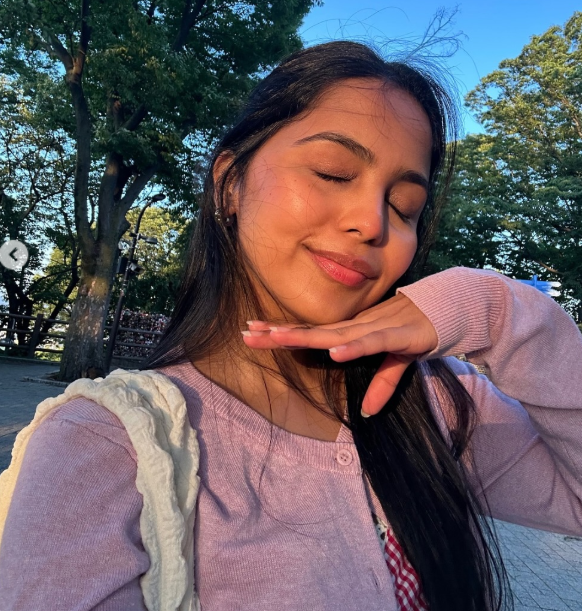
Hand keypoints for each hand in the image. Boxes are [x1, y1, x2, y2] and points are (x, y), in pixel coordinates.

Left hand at [241, 293, 437, 416]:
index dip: (283, 333)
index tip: (253, 332)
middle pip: (312, 333)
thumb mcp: (397, 362)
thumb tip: (368, 413)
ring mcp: (375, 329)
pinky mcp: (398, 335)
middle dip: (279, 333)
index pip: (312, 334)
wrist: (451, 309)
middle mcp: (357, 328)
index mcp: (352, 332)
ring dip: (305, 337)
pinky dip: (354, 347)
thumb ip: (383, 385)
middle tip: (247, 333)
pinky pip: (373, 343)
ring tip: (275, 338)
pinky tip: (334, 352)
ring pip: (334, 334)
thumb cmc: (419, 330)